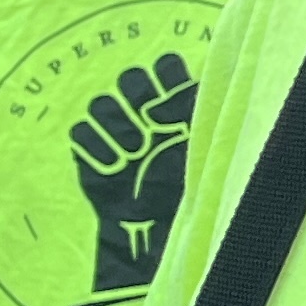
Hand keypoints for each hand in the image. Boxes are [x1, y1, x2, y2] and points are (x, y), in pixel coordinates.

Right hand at [68, 53, 197, 298]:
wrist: (162, 239)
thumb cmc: (197, 197)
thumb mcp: (209, 154)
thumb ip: (210, 119)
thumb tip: (225, 82)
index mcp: (180, 107)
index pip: (165, 66)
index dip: (166, 80)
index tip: (175, 108)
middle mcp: (147, 115)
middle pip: (130, 77)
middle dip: (138, 98)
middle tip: (152, 127)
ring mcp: (117, 134)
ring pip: (101, 102)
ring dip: (116, 125)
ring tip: (134, 154)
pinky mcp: (92, 157)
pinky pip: (80, 131)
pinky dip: (94, 146)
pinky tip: (114, 167)